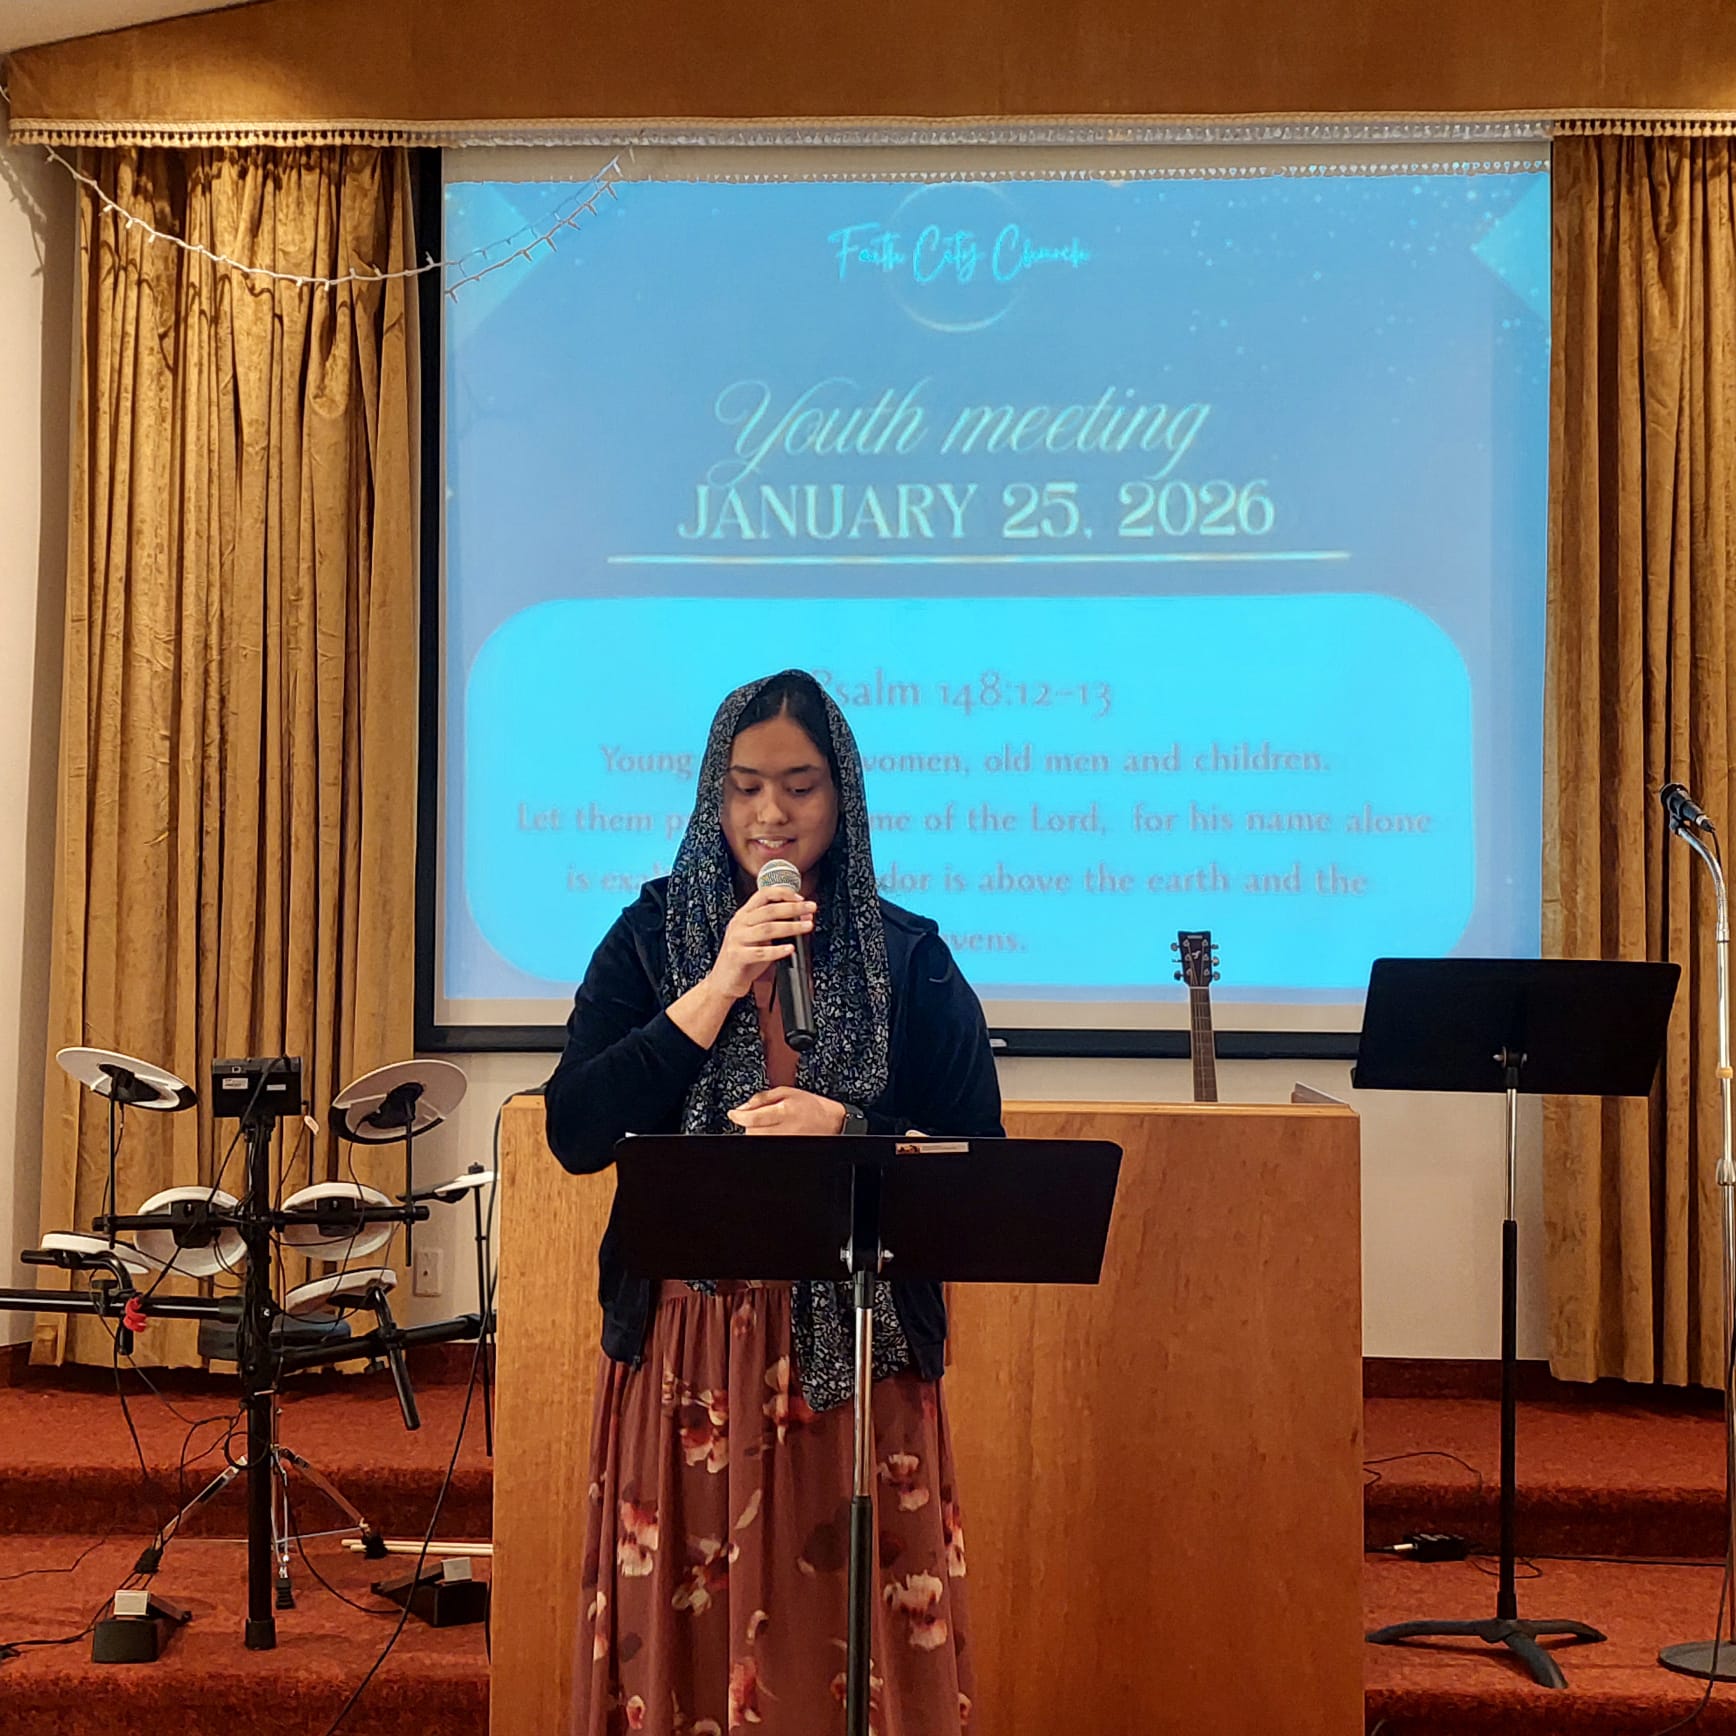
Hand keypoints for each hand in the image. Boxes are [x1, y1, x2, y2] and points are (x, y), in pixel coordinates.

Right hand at [704, 887, 815, 1002]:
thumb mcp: (760, 938)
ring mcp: (737, 939)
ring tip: (807, 926)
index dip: (783, 893)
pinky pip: (760, 952)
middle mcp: (739, 923)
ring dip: (790, 926)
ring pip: (767, 928)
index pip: (763, 894)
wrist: (723, 981)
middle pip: (769, 910)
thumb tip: (804, 916)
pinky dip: (777, 950)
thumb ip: (778, 925)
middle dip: (793, 908)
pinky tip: (790, 949)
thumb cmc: (744, 958)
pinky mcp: (737, 956)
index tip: (801, 898)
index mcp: (744, 914)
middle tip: (811, 908)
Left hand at [728, 1087, 845, 1136]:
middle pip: (752, 1131)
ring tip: (768, 1123)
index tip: (733, 1113)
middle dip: (749, 1123)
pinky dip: (764, 1137)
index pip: (753, 1117)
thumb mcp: (787, 1092)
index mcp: (785, 1111)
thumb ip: (762, 1098)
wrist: (831, 1122)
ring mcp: (786, 1141)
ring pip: (757, 1139)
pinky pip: (766, 1144)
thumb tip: (743, 1108)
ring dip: (756, 1131)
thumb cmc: (811, 1106)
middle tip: (756, 1116)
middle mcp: (785, 1129)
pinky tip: (772, 1132)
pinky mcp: (786, 1147)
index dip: (739, 1116)